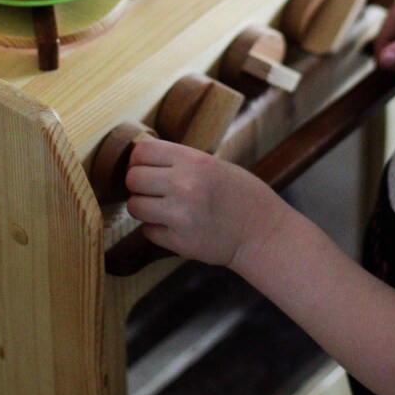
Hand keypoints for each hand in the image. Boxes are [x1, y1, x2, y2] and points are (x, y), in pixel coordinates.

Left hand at [126, 137, 285, 268]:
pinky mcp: (179, 242)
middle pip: (132, 178)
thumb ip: (177, 161)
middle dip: (140, 185)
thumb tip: (138, 157)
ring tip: (164, 208)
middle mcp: (184, 185)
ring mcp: (180, 216)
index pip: (141, 151)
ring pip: (134, 206)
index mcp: (193, 161)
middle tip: (155, 190)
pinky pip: (147, 231)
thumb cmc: (238, 193)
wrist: (262, 232)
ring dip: (145, 208)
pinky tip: (176, 226)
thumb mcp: (211, 164)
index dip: (140, 160)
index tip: (148, 167)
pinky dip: (156, 229)